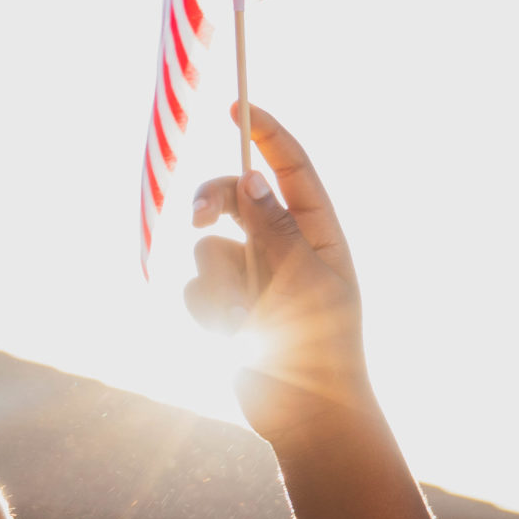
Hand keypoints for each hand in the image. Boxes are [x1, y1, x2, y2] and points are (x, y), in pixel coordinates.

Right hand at [185, 104, 376, 449]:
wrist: (306, 414)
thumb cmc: (323, 347)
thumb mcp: (306, 281)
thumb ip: (275, 230)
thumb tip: (250, 179)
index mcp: (316, 231)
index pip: (289, 166)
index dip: (264, 132)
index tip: (235, 105)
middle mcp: (279, 245)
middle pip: (232, 198)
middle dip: (210, 204)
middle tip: (197, 217)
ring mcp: (248, 275)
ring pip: (206, 249)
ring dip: (219, 284)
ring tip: (245, 320)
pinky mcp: (222, 305)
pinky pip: (195, 288)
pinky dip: (208, 311)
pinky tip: (233, 338)